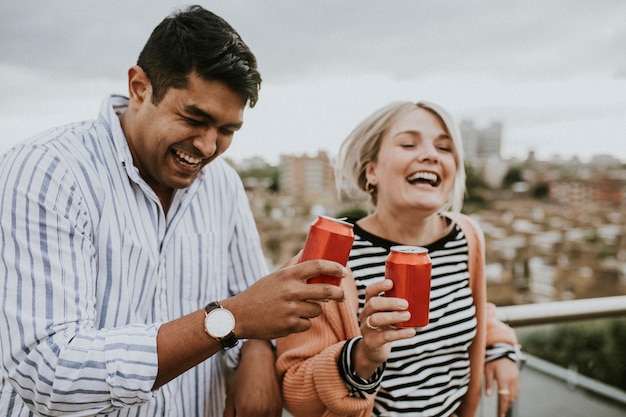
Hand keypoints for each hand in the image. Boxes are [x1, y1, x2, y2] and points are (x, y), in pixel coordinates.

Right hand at [222, 257, 346, 339]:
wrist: (239, 315)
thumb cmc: (258, 294)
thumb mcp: (275, 276)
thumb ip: (292, 267)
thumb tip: (308, 252)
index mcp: (288, 275)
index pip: (318, 265)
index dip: (335, 267)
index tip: (343, 271)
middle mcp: (291, 291)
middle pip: (326, 291)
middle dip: (339, 293)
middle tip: (341, 295)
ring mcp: (291, 309)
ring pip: (317, 310)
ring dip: (313, 310)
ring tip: (298, 308)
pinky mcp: (290, 326)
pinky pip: (307, 324)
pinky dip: (302, 322)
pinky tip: (289, 319)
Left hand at [223, 340, 281, 416]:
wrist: (260, 360)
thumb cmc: (244, 376)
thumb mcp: (230, 398)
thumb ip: (228, 416)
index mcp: (246, 412)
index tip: (236, 416)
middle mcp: (261, 413)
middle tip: (241, 413)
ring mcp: (272, 411)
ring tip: (249, 413)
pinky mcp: (279, 408)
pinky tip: (259, 413)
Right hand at [353, 279, 415, 378]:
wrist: (373, 350)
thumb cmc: (385, 326)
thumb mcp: (387, 314)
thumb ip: (399, 306)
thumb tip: (425, 295)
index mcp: (370, 304)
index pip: (370, 291)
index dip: (378, 286)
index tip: (391, 283)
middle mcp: (365, 314)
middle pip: (373, 304)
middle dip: (389, 302)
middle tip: (406, 304)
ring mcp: (366, 328)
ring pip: (376, 319)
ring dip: (393, 316)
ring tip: (408, 316)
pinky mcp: (372, 341)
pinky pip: (385, 336)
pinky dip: (399, 334)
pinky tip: (411, 332)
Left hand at [484, 357, 519, 416]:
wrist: (502, 349)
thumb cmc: (492, 359)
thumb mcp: (487, 370)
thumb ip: (488, 383)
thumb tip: (488, 396)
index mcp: (504, 378)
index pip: (504, 396)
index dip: (502, 407)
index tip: (500, 414)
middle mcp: (512, 380)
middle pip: (511, 397)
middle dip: (506, 406)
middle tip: (501, 413)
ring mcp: (516, 379)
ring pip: (515, 394)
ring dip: (510, 402)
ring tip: (504, 408)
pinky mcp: (517, 377)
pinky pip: (517, 390)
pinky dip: (513, 396)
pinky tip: (509, 399)